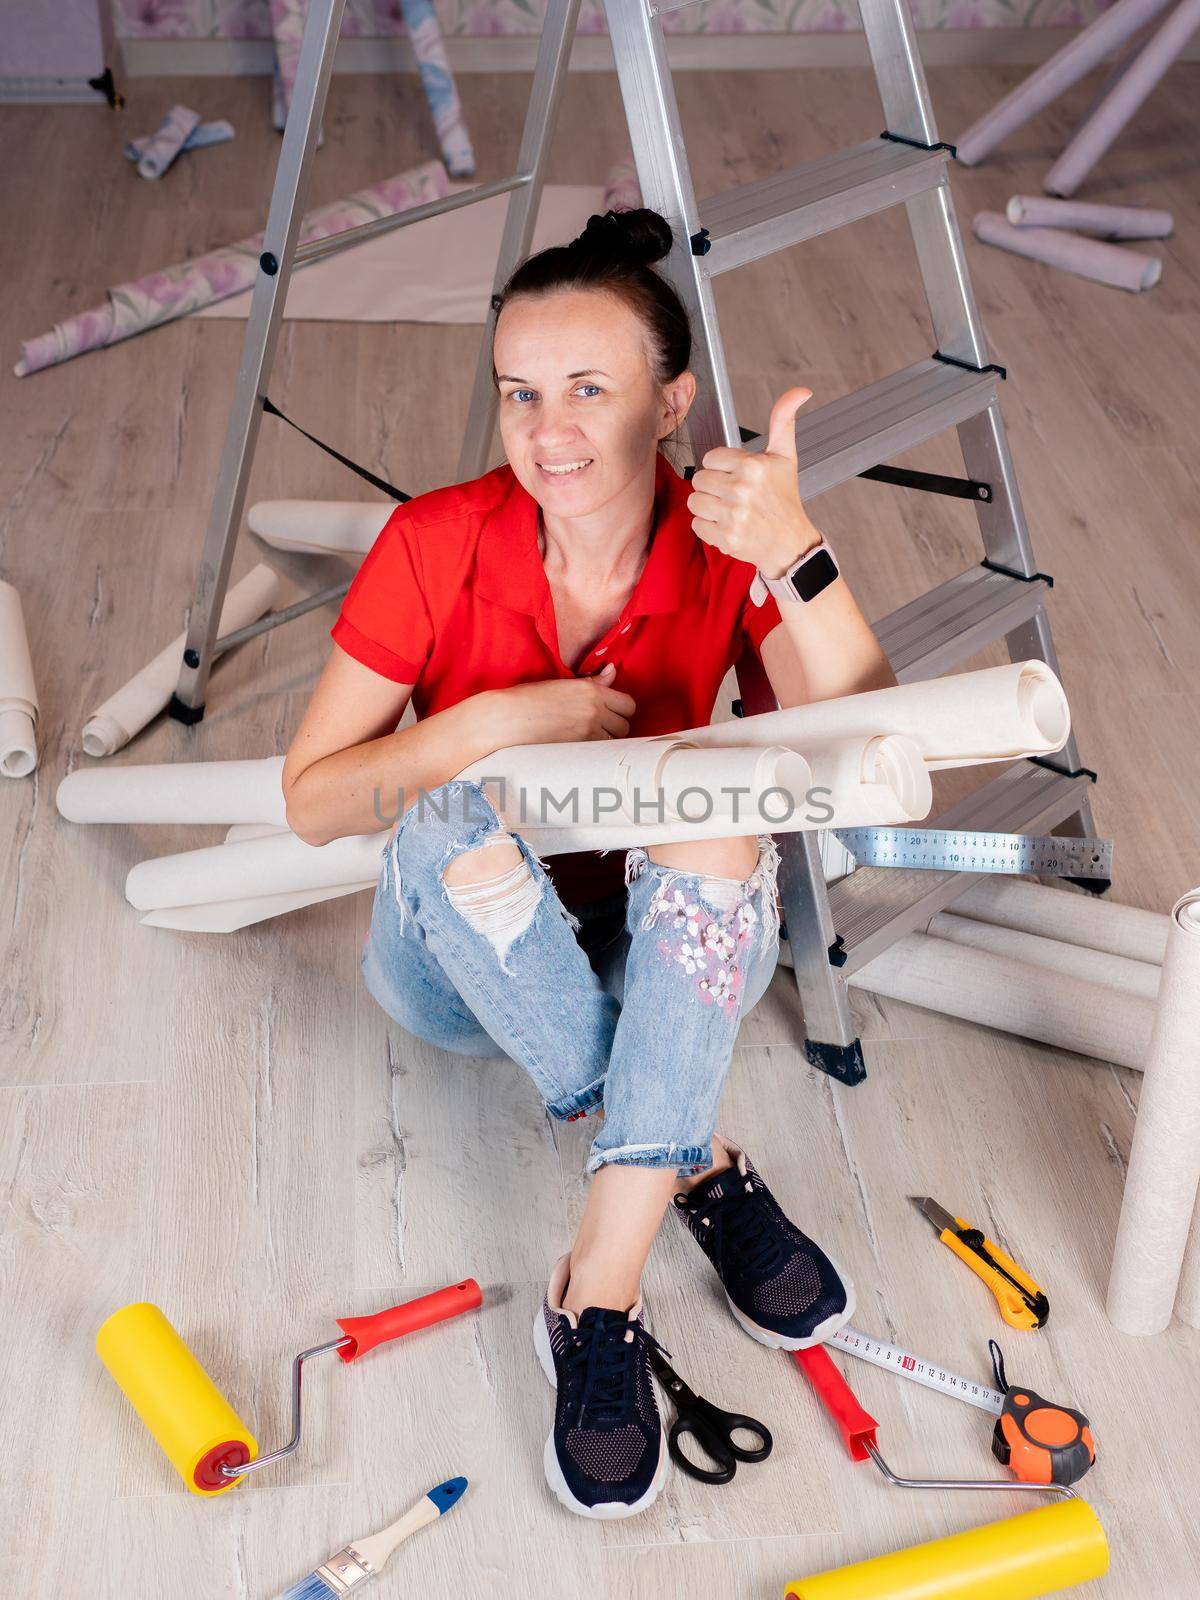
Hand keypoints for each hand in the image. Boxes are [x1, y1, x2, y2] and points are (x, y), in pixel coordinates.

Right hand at [487, 662, 635, 746]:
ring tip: (587, 738)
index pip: (628, 704)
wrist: (506, 720)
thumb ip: (593, 682)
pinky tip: (581, 748)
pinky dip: (595, 753)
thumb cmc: (529, 699)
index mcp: (591, 691)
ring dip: (606, 741)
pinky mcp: (578, 750)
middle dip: (615, 727)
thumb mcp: (563, 684)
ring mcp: (588, 732)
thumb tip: (613, 670)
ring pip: (615, 742)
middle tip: (597, 726)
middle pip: (625, 725)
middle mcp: (595, 711)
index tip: (609, 713)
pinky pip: (600, 754)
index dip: (621, 710)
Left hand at [686, 386, 821, 577]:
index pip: (710, 458)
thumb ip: (784, 421)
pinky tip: (727, 525)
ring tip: (728, 510)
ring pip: (694, 502)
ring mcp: (732, 515)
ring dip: (708, 507)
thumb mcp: (785, 457)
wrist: (790, 544)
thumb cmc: (784, 500)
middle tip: (733, 495)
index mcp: (753, 466)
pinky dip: (708, 527)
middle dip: (713, 487)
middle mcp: (741, 489)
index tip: (737, 477)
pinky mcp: (725, 537)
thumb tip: (801, 391)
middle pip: (698, 480)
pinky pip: (697, 525)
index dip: (721, 468)